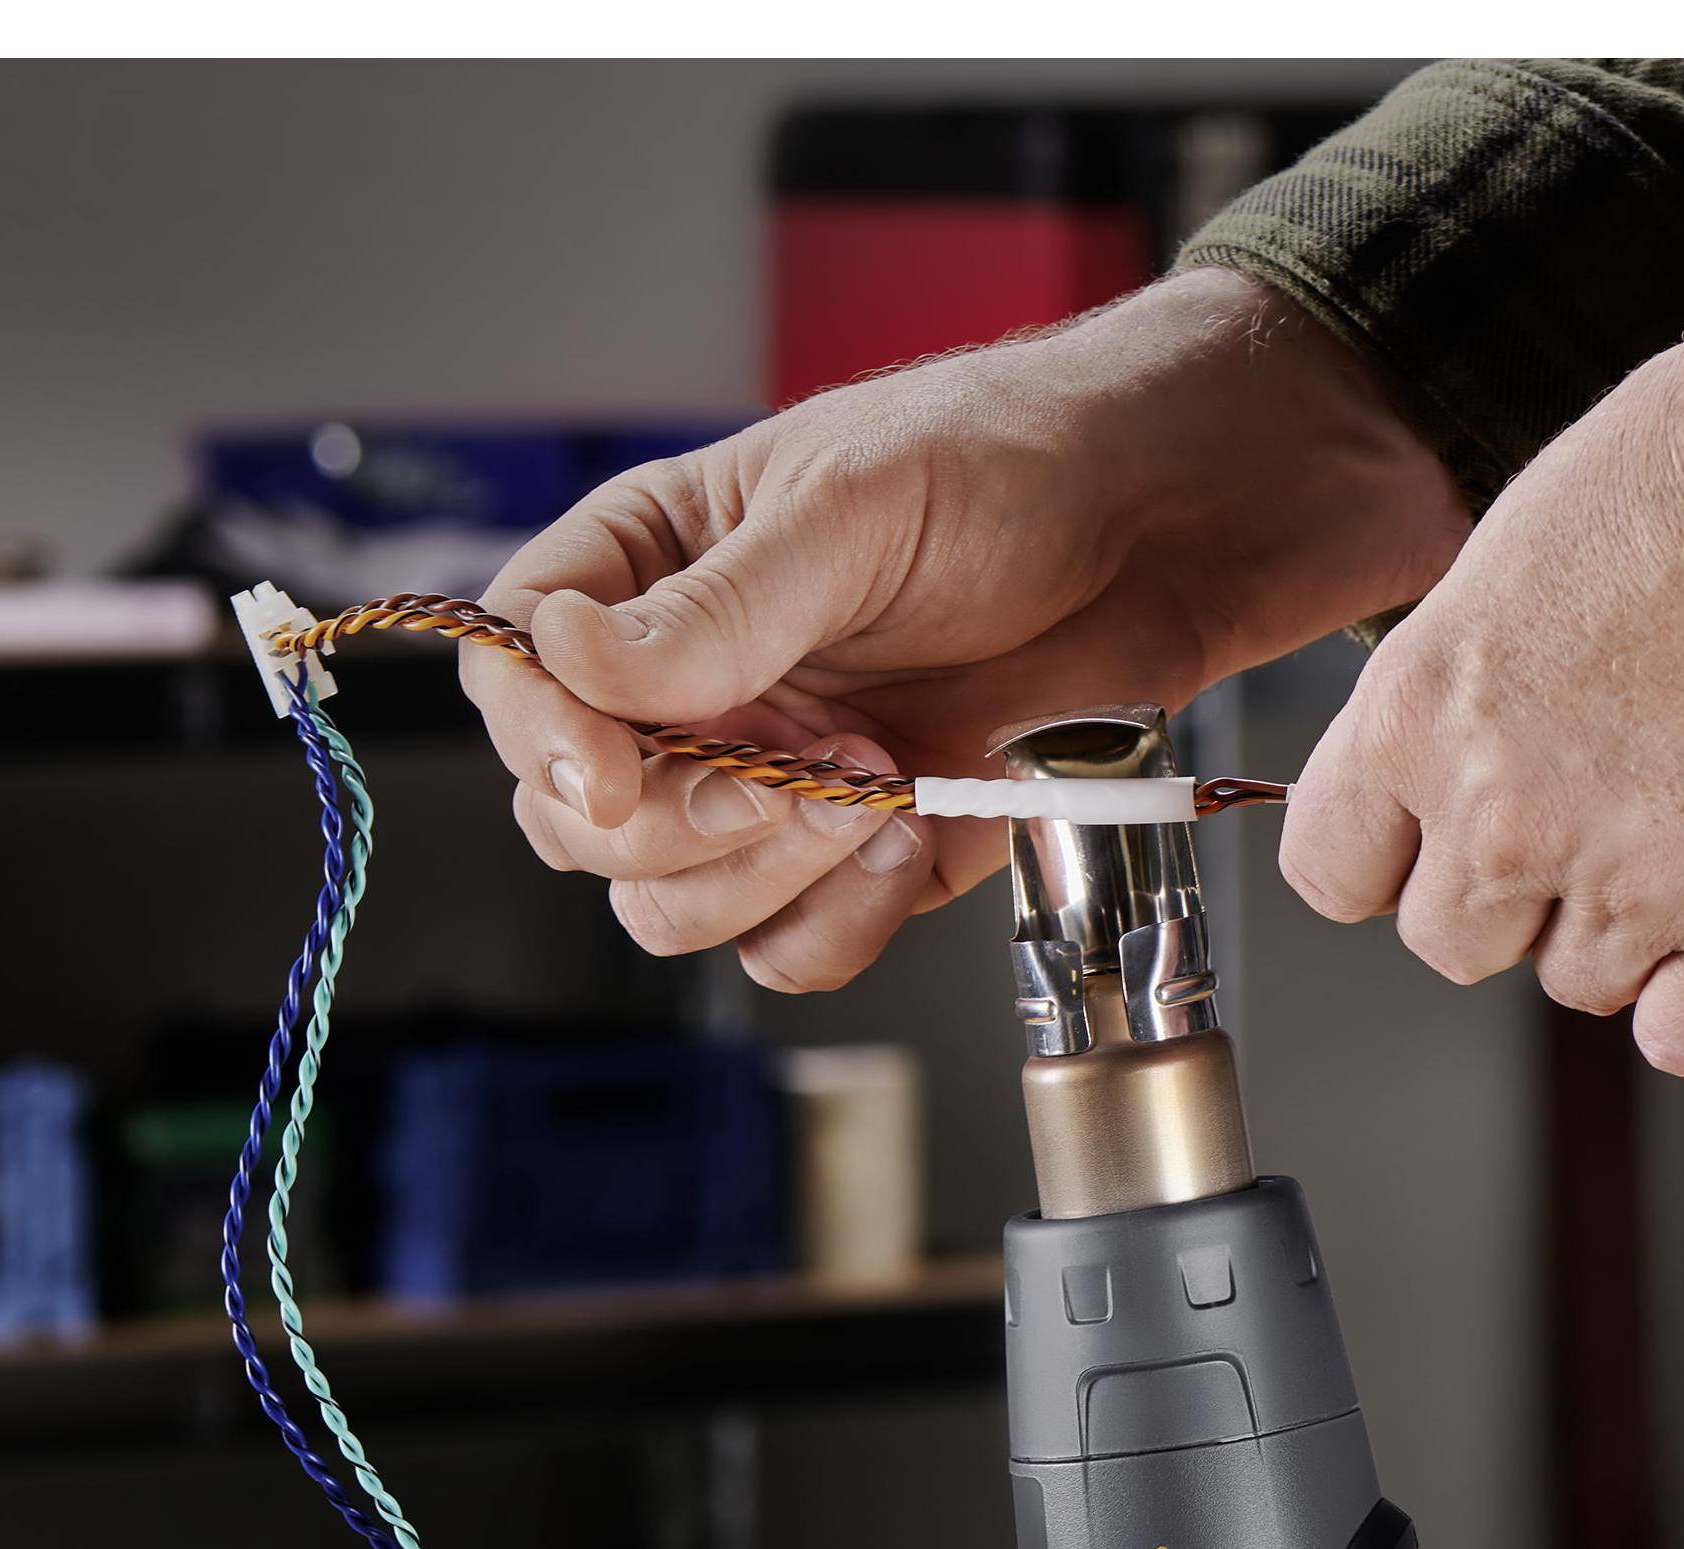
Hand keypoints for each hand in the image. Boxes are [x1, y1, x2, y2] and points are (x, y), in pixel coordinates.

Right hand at [465, 272, 1467, 990]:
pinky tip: (915, 839)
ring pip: (673, 909)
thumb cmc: (1014, 463)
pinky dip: (843, 920)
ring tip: (878, 785)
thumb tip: (570, 660)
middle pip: (582, 826)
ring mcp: (770, 785)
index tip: (617, 769)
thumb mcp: (853, 504)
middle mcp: (691, 691)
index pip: (518, 679)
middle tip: (800, 768)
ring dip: (769, 875)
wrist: (1164, 534)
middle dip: (682, 823)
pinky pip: (791, 950)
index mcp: (649, 574)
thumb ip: (716, 606)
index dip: (547, 741)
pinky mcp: (859, 859)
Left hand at [1280, 271, 1683, 1072]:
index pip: (1336, 873)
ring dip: (1627, 926)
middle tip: (1603, 797)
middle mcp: (1507, 817)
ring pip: (1580, 984)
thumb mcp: (1513, 553)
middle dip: (1513, 893)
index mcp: (1422, 715)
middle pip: (1453, 945)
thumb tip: (1456, 769)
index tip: (1440, 833)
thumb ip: (1463, 692)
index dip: (1394, 856)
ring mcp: (1633, 881)